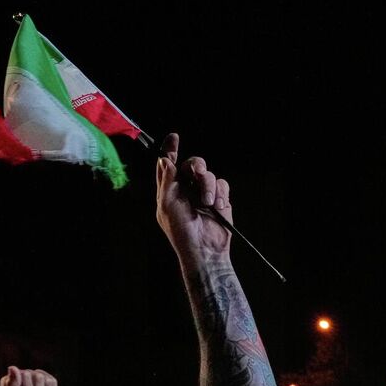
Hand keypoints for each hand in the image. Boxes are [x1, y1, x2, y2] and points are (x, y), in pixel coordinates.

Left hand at [154, 133, 233, 263]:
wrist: (205, 249)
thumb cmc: (180, 230)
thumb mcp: (167, 205)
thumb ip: (166, 181)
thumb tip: (164, 159)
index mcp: (170, 190)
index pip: (169, 165)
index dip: (171, 150)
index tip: (174, 136)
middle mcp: (186, 189)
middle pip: (192, 164)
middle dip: (196, 166)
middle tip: (198, 173)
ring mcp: (203, 194)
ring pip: (208, 174)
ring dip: (208, 186)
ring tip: (208, 203)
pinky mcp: (220, 199)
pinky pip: (222, 184)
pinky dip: (220, 193)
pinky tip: (217, 207)